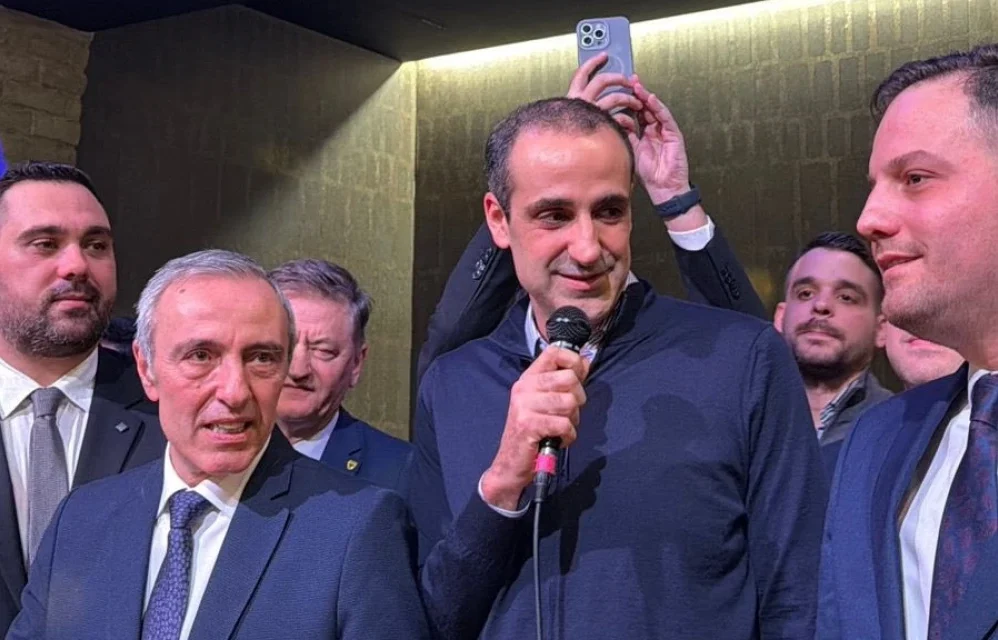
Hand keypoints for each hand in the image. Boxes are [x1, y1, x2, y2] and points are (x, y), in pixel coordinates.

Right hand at [481, 346, 588, 509]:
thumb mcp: (546, 402)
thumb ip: (564, 382)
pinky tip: (557, 439)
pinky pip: (564, 424)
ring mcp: (524, 405)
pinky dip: (568, 435)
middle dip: (578, 399)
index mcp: (529, 378)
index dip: (573, 361)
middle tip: (567, 413)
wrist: (510, 464)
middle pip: (569, 378)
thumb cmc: (533, 432)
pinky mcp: (528, 424)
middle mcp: (524, 387)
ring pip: (570, 402)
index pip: (554, 352)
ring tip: (560, 427)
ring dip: (572, 420)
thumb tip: (585, 360)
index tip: (577, 377)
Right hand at [567, 52, 642, 130]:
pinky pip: (620, 117)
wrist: (562, 155)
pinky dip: (627, 120)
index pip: (582, 73)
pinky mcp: (603, 124)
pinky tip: (629, 124)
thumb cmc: (563, 137)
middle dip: (619, 78)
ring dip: (629, 99)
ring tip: (636, 103)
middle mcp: (581, 102)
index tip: (603, 56)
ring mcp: (593, 112)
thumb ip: (574, 107)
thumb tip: (584, 99)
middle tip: (627, 80)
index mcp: (571, 97)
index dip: (593, 63)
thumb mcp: (564, 116)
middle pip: (603, 80)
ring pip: (616, 97)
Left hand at [627, 77, 692, 203]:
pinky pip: (665, 118)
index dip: (627, 102)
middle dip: (636, 94)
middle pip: (645, 108)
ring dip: (645, 97)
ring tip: (637, 85)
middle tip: (628, 80)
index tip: (617, 92)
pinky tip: (650, 99)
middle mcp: (655, 130)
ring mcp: (665, 131)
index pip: (635, 114)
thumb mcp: (631, 152)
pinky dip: (658, 108)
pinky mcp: (674, 134)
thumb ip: (625, 137)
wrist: (664, 188)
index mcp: (644, 134)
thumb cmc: (650, 175)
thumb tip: (612, 124)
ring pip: (655, 109)